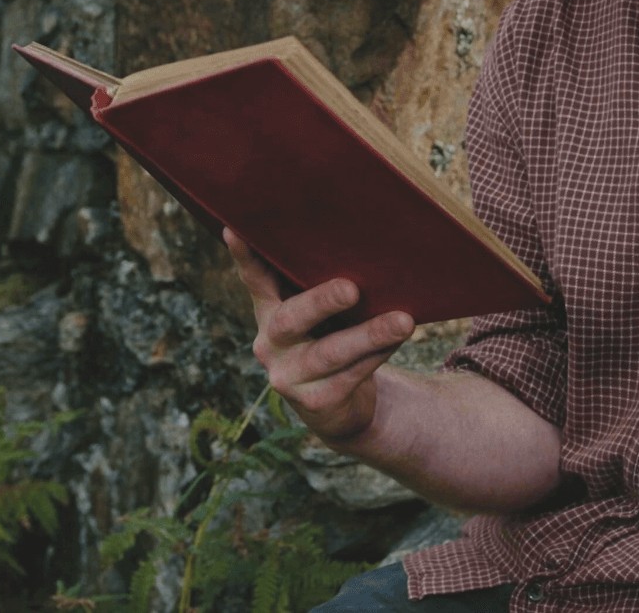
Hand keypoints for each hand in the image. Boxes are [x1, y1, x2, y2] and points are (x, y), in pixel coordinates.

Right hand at [225, 228, 414, 444]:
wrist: (337, 408)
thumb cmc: (331, 339)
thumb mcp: (318, 315)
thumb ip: (319, 287)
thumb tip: (362, 247)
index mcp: (268, 312)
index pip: (253, 280)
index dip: (244, 256)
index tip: (235, 229)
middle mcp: (269, 344)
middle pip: (291, 320)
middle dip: (322, 302)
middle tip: (351, 288)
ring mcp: (288, 377)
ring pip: (329, 352)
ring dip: (369, 334)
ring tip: (403, 321)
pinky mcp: (314, 402)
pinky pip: (350, 374)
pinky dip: (378, 354)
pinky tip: (398, 339)